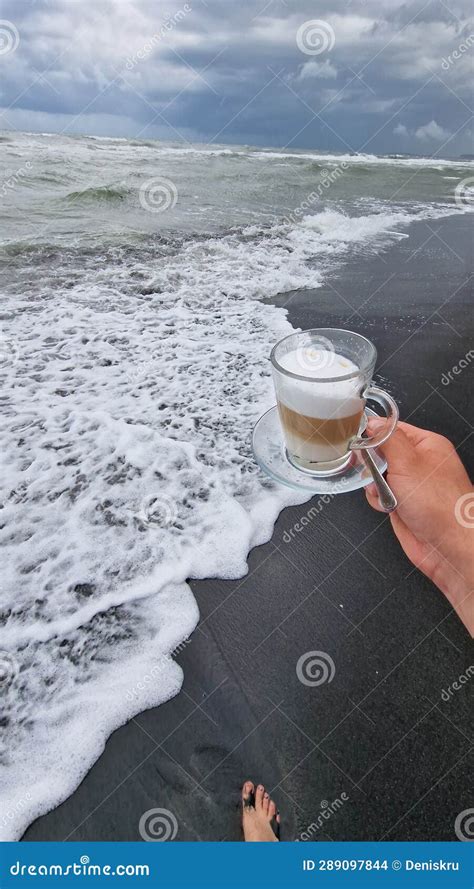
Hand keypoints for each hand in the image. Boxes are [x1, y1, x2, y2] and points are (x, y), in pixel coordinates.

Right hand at [365, 421, 473, 635]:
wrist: (448, 545)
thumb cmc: (442, 505)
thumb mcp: (408, 462)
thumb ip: (388, 439)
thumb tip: (373, 423)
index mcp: (427, 445)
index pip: (393, 429)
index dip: (375, 433)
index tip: (361, 439)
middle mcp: (420, 463)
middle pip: (382, 452)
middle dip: (373, 463)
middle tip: (376, 470)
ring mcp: (411, 485)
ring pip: (377, 475)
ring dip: (375, 485)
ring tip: (387, 493)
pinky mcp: (403, 504)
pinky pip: (379, 495)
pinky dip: (378, 500)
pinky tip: (388, 506)